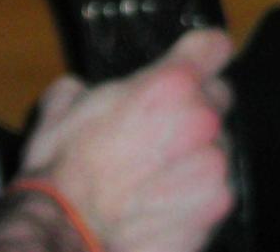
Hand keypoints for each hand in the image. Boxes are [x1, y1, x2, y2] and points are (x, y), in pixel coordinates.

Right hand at [18, 29, 236, 251]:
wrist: (64, 235)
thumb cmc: (60, 175)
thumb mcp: (60, 111)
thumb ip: (83, 89)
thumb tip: (80, 91)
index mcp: (169, 84)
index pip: (214, 46)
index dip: (203, 54)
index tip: (199, 62)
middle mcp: (201, 119)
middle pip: (218, 99)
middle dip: (194, 110)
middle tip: (159, 132)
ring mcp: (214, 166)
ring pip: (217, 148)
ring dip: (195, 157)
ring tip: (154, 177)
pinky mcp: (216, 207)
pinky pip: (214, 190)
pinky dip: (195, 196)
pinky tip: (161, 205)